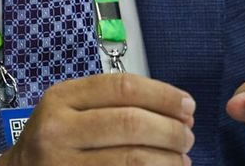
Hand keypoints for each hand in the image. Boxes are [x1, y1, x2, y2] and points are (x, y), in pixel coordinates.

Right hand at [0, 73, 196, 165]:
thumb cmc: (57, 139)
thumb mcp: (71, 109)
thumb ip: (114, 102)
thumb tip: (179, 108)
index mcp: (62, 98)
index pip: (123, 87)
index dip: (163, 95)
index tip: (187, 106)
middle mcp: (58, 129)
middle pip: (131, 122)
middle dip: (171, 130)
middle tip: (187, 137)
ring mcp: (63, 164)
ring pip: (133, 158)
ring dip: (169, 159)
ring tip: (181, 159)